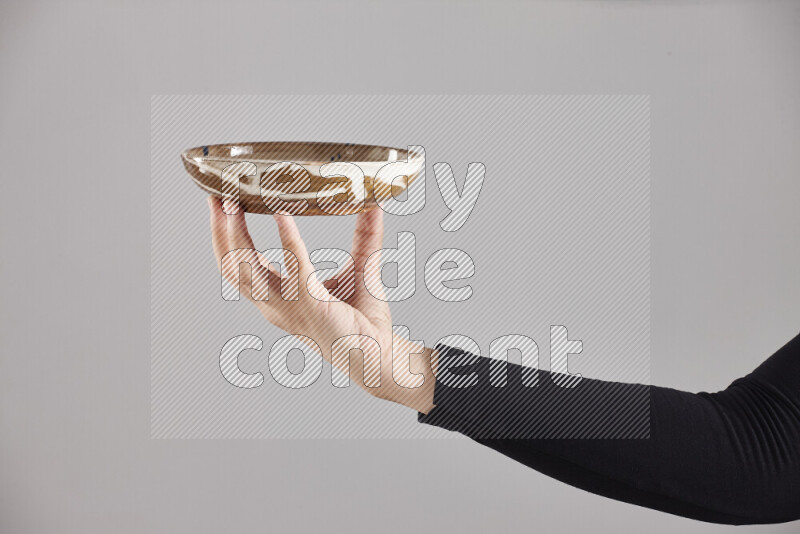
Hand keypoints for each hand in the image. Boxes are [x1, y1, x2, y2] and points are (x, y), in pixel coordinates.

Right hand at [208, 196, 435, 412]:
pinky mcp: (311, 304)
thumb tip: (376, 203)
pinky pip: (293, 267)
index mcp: (277, 298)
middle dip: (220, 230)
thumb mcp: (360, 269)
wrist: (380, 356)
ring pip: (247, 268)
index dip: (223, 236)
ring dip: (237, 234)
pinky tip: (283, 215)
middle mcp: (275, 305)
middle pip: (231, 265)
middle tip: (217, 195)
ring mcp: (289, 307)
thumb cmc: (365, 320)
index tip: (221, 203)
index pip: (236, 266)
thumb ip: (365, 236)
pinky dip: (288, 239)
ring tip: (235, 202)